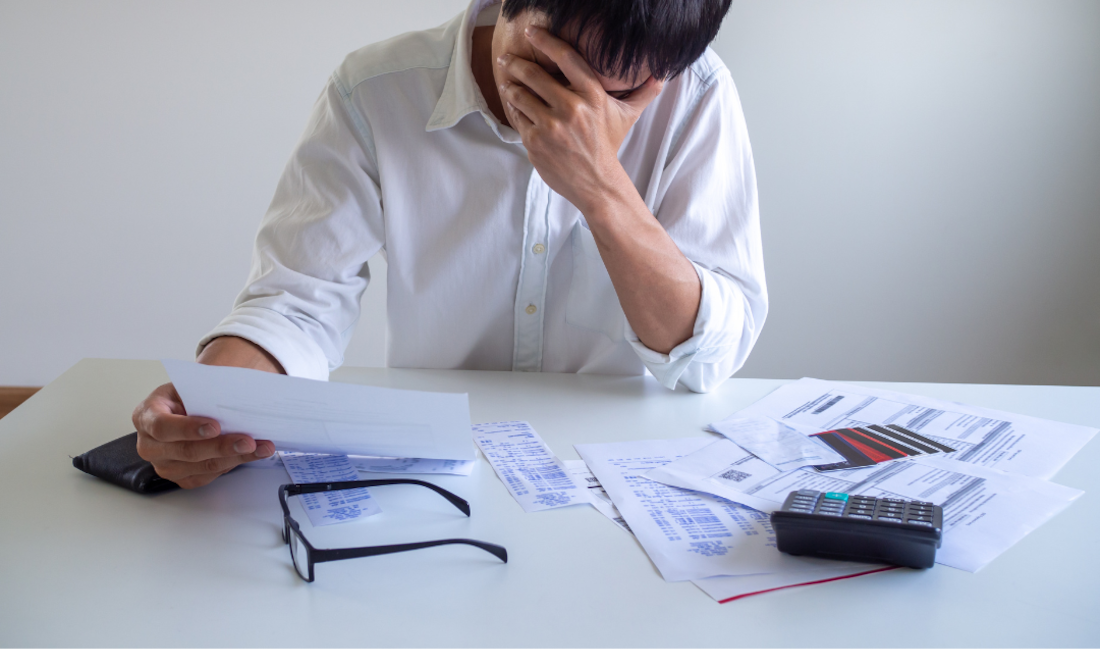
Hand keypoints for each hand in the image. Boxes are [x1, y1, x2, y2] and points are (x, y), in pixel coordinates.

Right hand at [132, 383, 274, 488]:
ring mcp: (164, 465)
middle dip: (221, 446)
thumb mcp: (188, 386)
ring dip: (235, 458)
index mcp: (146, 416)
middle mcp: (150, 445)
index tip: (215, 426)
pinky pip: (209, 476)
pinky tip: (251, 455)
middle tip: (248, 441)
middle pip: (186, 451)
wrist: (185, 407)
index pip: (162, 426)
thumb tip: (238, 398)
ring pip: (202, 466)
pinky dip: (233, 464)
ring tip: (261, 448)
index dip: (188, 428)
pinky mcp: (181, 478)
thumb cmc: (186, 395)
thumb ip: (204, 393)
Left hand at [497, 26, 662, 213]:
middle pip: (534, 75)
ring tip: (508, 82)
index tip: (531, 31)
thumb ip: (643, 93)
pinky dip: (514, 109)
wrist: (597, 183)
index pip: (566, 57)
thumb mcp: (627, 116)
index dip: (545, 40)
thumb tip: (661, 75)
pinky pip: (518, 118)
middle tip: (507, 58)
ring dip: (511, 86)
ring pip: (520, 95)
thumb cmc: (609, 145)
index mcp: (592, 95)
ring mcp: (550, 126)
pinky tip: (513, 105)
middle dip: (516, 64)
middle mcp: (571, 108)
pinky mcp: (535, 142)